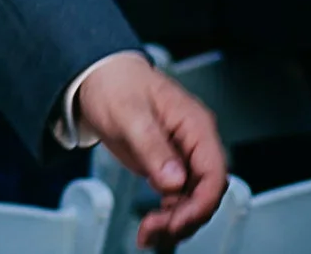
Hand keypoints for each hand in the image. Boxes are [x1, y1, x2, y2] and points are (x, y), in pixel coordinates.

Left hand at [74, 55, 226, 248]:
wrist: (96, 76)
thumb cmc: (114, 83)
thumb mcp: (128, 112)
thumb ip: (152, 146)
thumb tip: (175, 181)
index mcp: (195, 126)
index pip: (214, 173)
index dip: (201, 202)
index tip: (179, 220)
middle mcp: (194, 143)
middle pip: (206, 192)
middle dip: (185, 216)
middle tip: (156, 230)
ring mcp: (182, 156)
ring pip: (192, 200)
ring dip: (175, 221)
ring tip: (149, 234)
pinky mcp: (167, 166)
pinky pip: (176, 198)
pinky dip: (166, 216)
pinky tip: (151, 227)